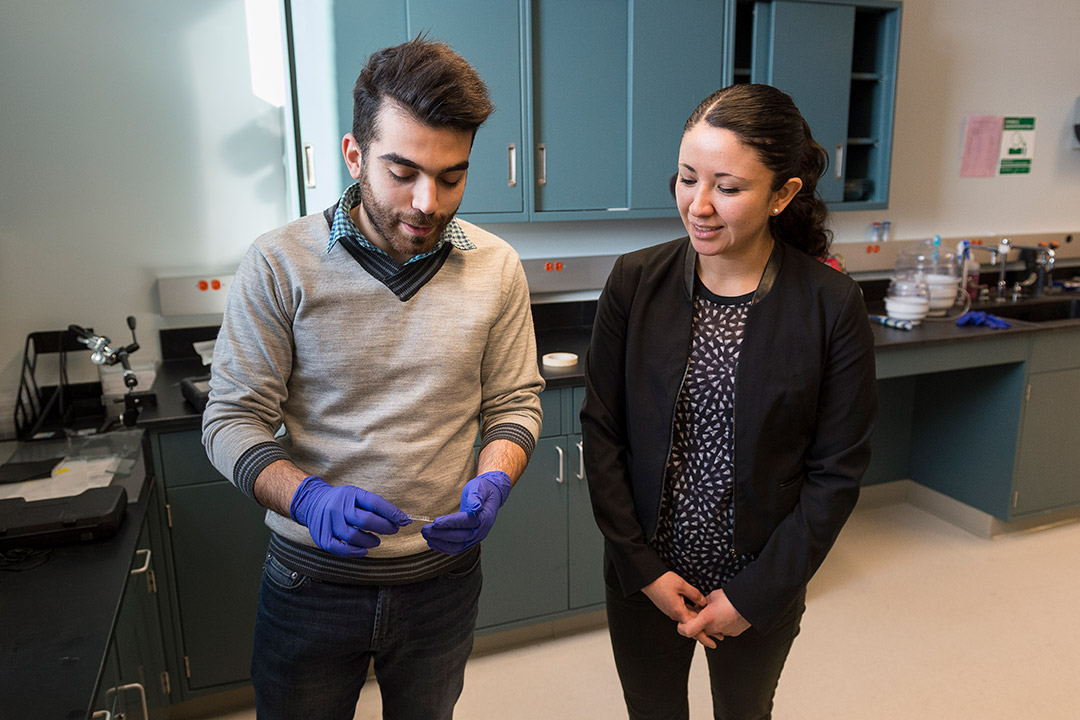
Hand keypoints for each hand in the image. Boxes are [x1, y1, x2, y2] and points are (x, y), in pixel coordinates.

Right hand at [289, 476, 408, 557]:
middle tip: (393, 530)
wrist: (312, 502)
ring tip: (376, 541)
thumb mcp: (357, 496)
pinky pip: (338, 548)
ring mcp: (328, 522)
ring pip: (352, 536)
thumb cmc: (341, 501)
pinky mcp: (322, 536)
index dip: (391, 512)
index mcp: (350, 494)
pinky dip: (353, 552)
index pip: (374, 503)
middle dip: (384, 527)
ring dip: (369, 541)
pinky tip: (362, 550)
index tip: (405, 520)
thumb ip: (376, 506)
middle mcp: (338, 506)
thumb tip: (400, 519)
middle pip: (365, 520)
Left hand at [421, 471, 510, 554]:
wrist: (490, 495)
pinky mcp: (469, 540)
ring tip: (426, 536)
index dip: (450, 523)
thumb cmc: (483, 490)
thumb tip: (475, 507)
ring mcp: (475, 538)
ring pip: (457, 546)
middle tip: (425, 530)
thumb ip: (476, 497)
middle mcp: (481, 531)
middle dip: (440, 535)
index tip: (435, 522)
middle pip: (460, 537)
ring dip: (440, 543)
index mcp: (485, 518)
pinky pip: (456, 548)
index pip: (465, 522)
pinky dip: (443, 547)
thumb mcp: (480, 488)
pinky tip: (432, 542)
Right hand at [641, 572, 716, 648]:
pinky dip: (692, 616)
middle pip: (692, 627)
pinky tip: (697, 612)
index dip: (705, 637)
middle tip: (718, 635)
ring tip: (711, 623)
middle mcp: (674, 614)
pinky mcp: (669, 607)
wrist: (647, 579)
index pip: (694, 629)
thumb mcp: (682, 585)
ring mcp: (671, 611)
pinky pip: (683, 615)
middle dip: (705, 631)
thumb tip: (704, 602)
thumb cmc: (662, 581)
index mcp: (678, 611)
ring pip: (688, 621)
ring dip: (699, 623)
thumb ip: (694, 594)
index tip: (714, 642)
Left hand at [677, 588, 750, 642]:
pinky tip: (724, 616)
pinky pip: (722, 631)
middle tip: (698, 613)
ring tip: (715, 613)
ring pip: (711, 632)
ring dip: (709, 625)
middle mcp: (714, 628)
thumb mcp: (712, 596)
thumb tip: (698, 606)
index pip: (686, 631)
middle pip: (699, 631)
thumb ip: (702, 604)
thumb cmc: (733, 597)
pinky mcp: (732, 633)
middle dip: (697, 624)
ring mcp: (724, 632)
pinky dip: (721, 626)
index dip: (682, 627)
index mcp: (707, 618)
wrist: (752, 601)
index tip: (683, 621)